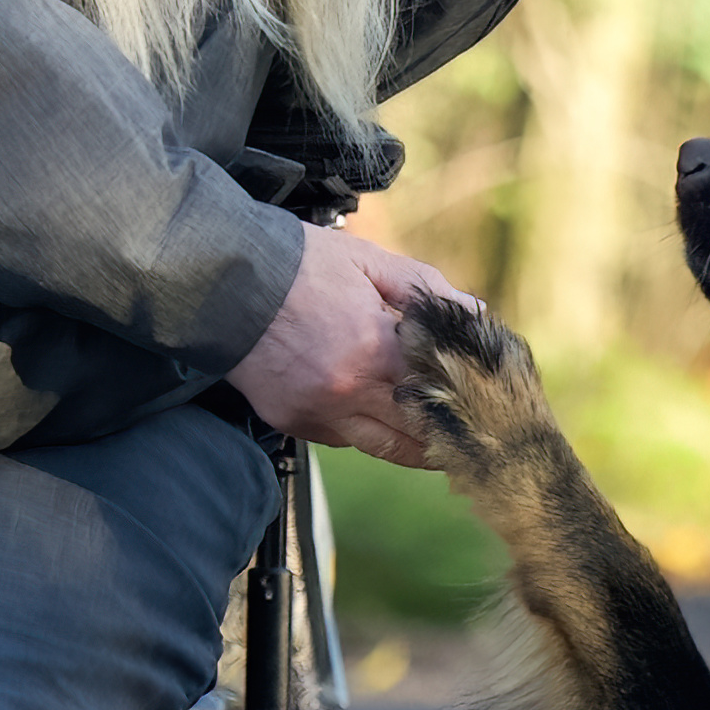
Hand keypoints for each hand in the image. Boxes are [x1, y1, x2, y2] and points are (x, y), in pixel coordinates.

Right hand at [230, 221, 468, 463]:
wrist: (221, 278)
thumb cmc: (296, 264)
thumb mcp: (368, 262)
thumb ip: (424, 289)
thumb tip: (473, 310)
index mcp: (375, 349)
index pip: (440, 388)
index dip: (467, 396)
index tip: (488, 403)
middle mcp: (348, 390)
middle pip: (418, 432)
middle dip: (449, 433)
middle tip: (474, 434)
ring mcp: (318, 411)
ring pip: (382, 447)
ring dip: (414, 447)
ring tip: (439, 442)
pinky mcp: (291, 420)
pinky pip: (342, 439)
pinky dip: (364, 431)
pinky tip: (380, 416)